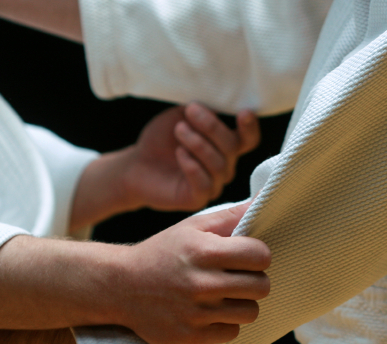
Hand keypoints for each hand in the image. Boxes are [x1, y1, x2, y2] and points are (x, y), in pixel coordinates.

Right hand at [113, 201, 270, 343]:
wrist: (120, 287)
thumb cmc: (162, 253)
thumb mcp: (191, 227)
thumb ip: (230, 216)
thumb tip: (264, 199)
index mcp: (203, 252)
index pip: (261, 255)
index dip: (258, 255)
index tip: (246, 257)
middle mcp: (201, 284)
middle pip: (261, 286)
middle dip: (254, 280)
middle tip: (237, 278)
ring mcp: (196, 314)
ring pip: (250, 312)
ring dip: (242, 304)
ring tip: (223, 296)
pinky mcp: (191, 337)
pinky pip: (232, 332)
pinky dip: (224, 324)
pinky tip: (208, 313)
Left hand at [125, 103, 260, 210]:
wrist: (137, 164)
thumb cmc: (162, 139)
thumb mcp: (180, 116)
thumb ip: (200, 110)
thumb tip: (217, 101)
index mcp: (225, 145)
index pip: (248, 139)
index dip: (250, 127)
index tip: (243, 112)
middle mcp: (224, 165)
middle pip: (231, 147)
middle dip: (212, 127)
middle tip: (190, 111)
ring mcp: (213, 184)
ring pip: (218, 165)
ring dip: (198, 143)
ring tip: (179, 130)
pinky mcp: (197, 198)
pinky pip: (204, 184)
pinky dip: (192, 166)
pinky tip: (179, 153)